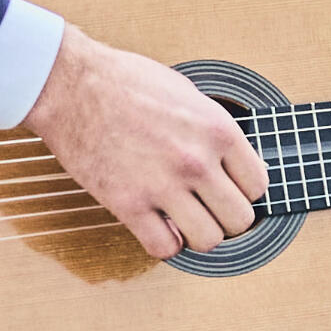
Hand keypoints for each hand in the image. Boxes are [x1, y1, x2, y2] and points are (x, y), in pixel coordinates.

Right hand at [24, 24, 268, 258]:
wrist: (72, 84)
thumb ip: (214, 132)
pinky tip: (157, 226)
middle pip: (240, 220)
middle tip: (208, 208)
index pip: (258, 185)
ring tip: (184, 219)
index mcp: (218, 130)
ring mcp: (163, 185)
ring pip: (208, 241)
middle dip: (226, 217)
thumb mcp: (190, 95)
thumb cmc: (127, 82)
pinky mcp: (127, 204)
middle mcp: (197, 161)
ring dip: (198, 235)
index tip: (229, 190)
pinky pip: (164, 248)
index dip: (244, 192)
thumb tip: (231, 162)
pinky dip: (164, 244)